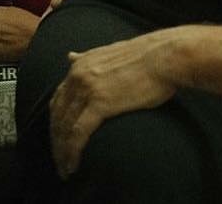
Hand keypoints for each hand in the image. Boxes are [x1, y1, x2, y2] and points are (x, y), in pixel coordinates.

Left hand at [49, 30, 181, 178]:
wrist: (166, 56)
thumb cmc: (147, 56)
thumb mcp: (110, 52)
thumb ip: (87, 57)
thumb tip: (70, 56)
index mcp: (80, 65)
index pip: (58, 99)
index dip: (56, 122)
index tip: (59, 140)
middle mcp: (78, 76)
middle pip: (57, 116)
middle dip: (55, 141)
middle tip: (58, 161)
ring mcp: (88, 89)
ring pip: (64, 127)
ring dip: (61, 152)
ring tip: (64, 170)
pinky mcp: (100, 103)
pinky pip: (78, 134)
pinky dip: (71, 152)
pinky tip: (72, 166)